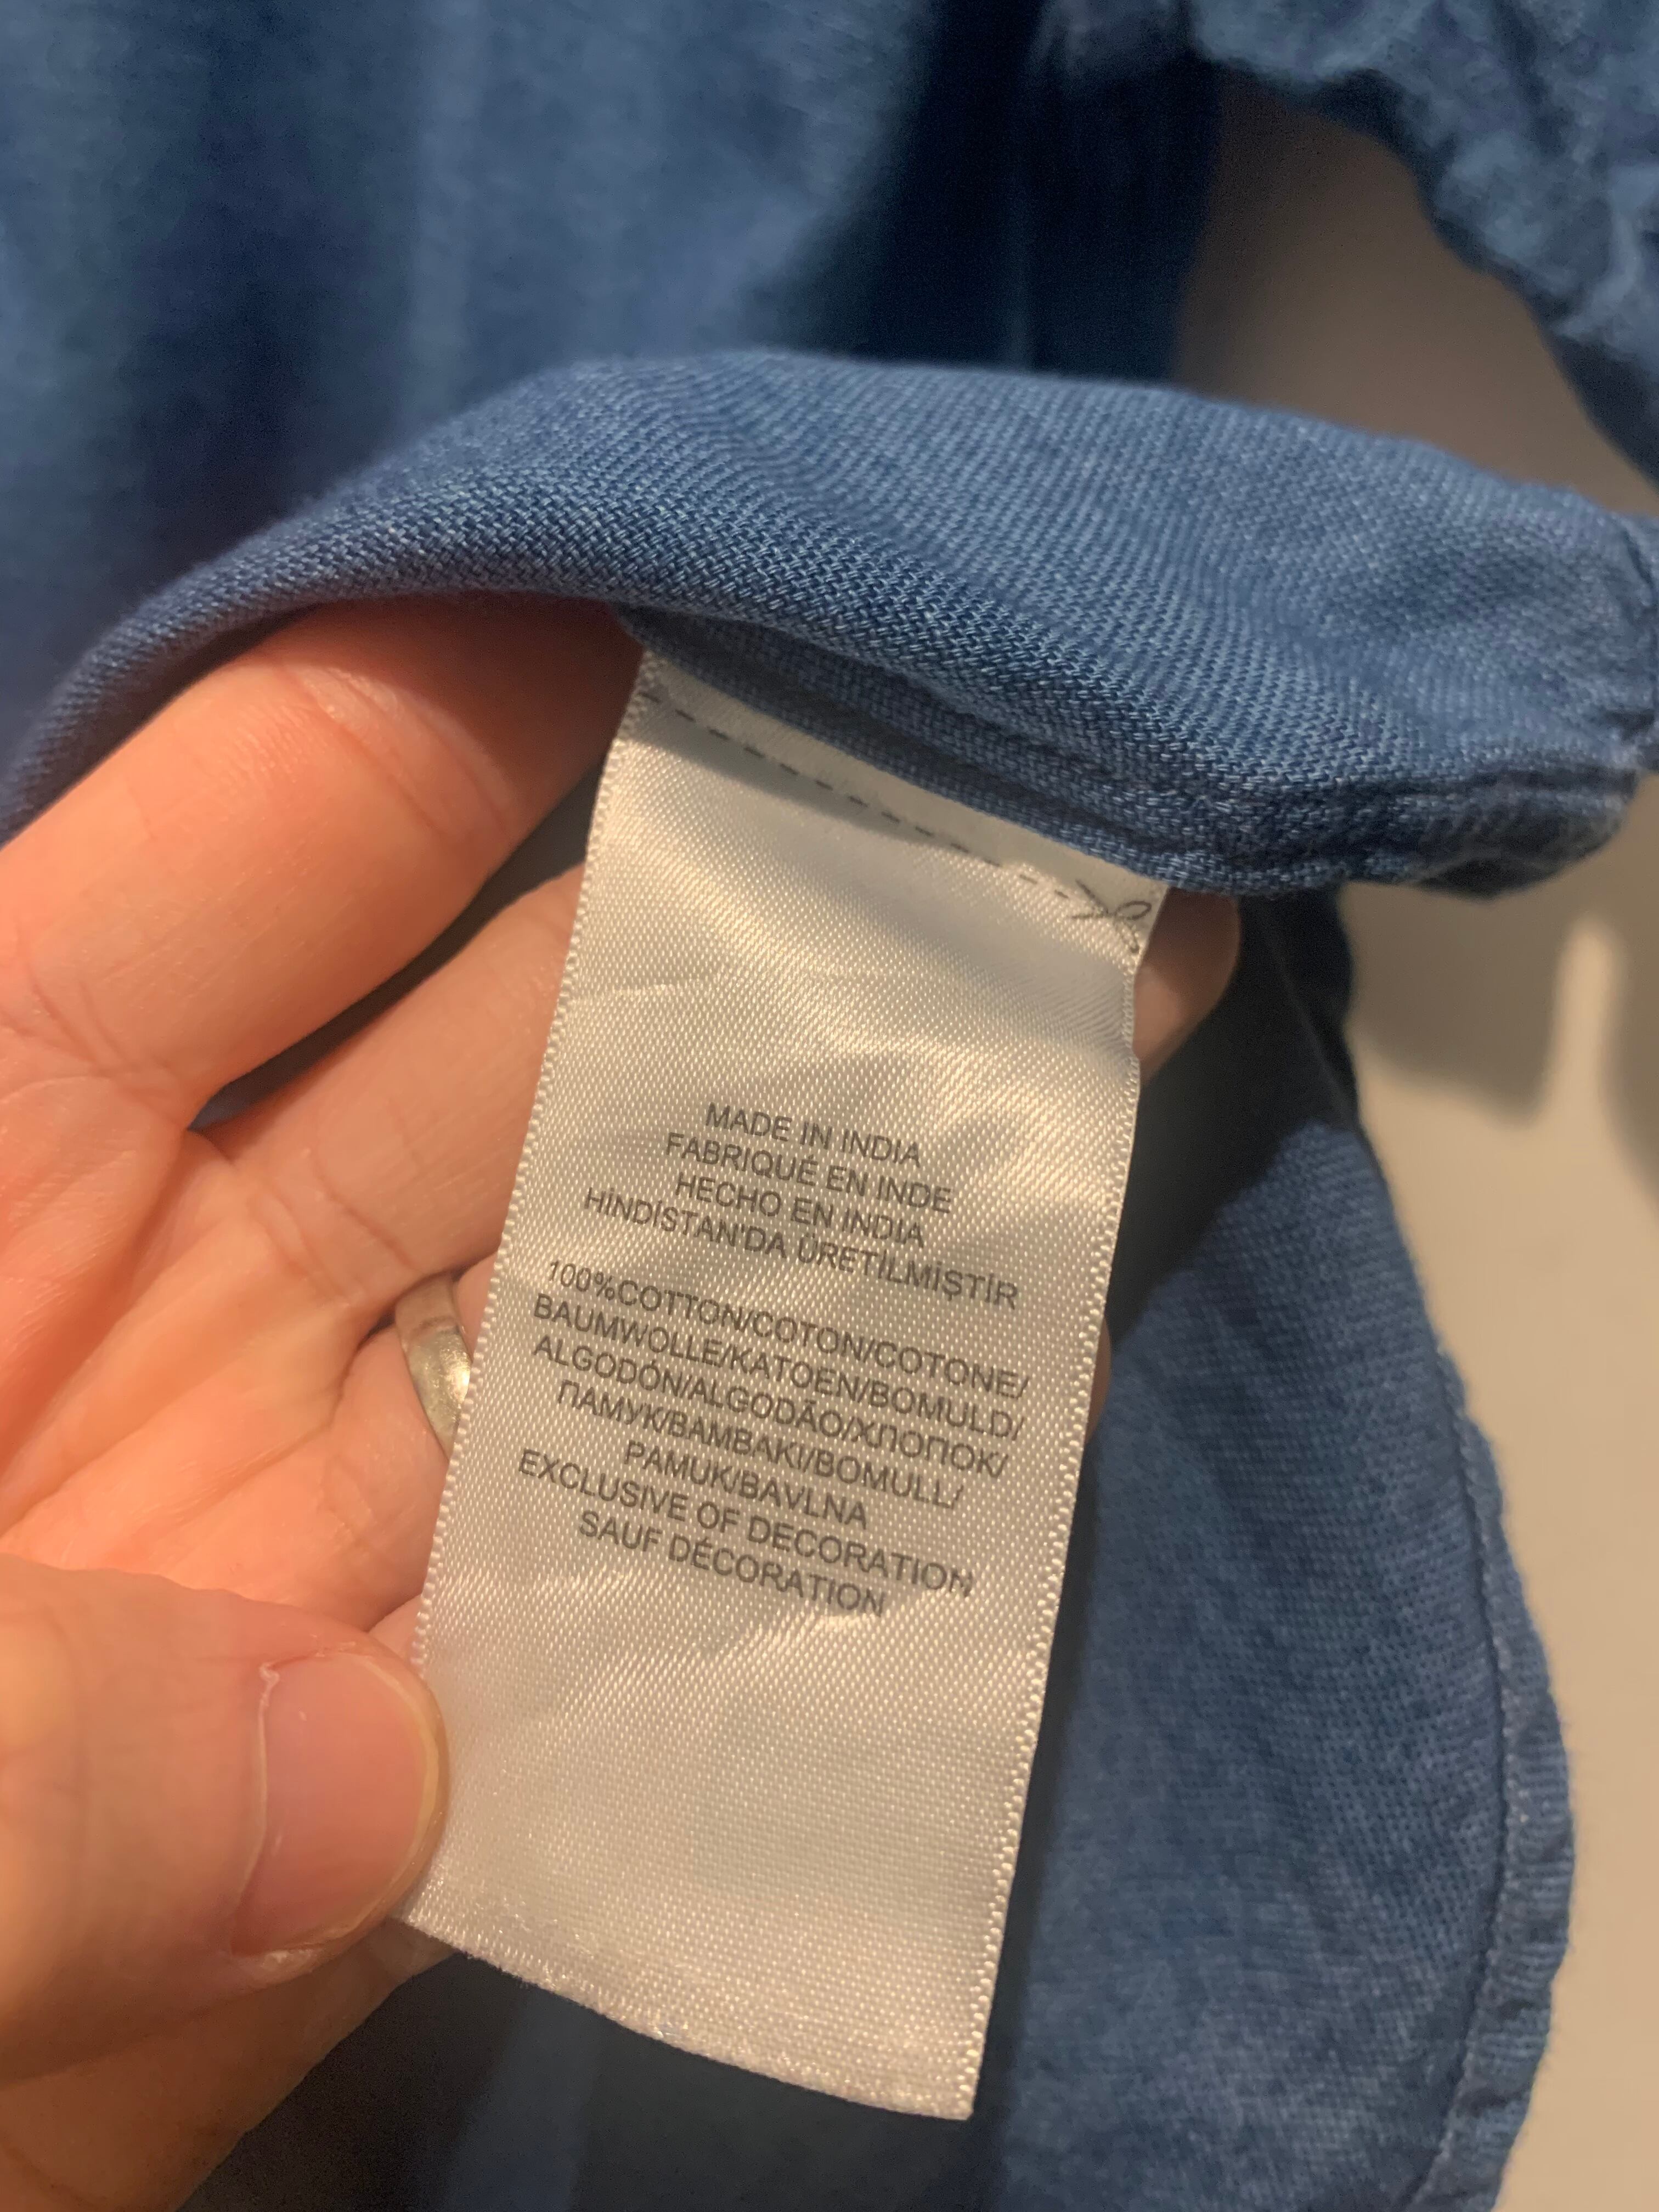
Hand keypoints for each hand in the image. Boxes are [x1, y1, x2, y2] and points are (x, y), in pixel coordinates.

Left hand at [0, 598, 1236, 2206]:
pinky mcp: (394, 1804)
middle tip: (1048, 787)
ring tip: (1113, 1027)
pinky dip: (816, 1555)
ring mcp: (316, 1545)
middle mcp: (186, 1299)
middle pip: (541, 1039)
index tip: (778, 571)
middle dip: (785, 907)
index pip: (295, 816)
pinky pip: (649, 1644)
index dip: (522, 672)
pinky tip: (1018, 1412)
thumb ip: (12, 1756)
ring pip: (646, 1320)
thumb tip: (373, 1782)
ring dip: (860, 1207)